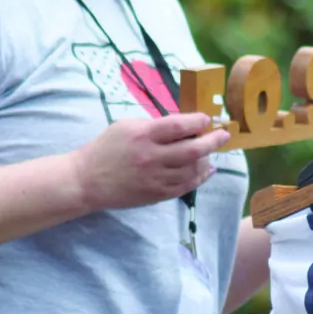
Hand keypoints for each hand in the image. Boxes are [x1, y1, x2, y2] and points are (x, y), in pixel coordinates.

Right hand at [74, 113, 231, 211]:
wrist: (87, 180)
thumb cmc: (106, 147)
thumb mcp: (126, 125)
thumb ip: (154, 124)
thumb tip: (183, 124)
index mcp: (143, 135)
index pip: (179, 126)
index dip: (198, 121)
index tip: (207, 119)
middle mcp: (152, 157)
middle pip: (192, 150)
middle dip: (213, 141)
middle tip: (225, 134)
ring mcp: (155, 179)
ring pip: (192, 170)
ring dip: (207, 159)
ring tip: (211, 151)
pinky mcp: (156, 195)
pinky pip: (185, 187)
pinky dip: (200, 177)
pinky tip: (207, 170)